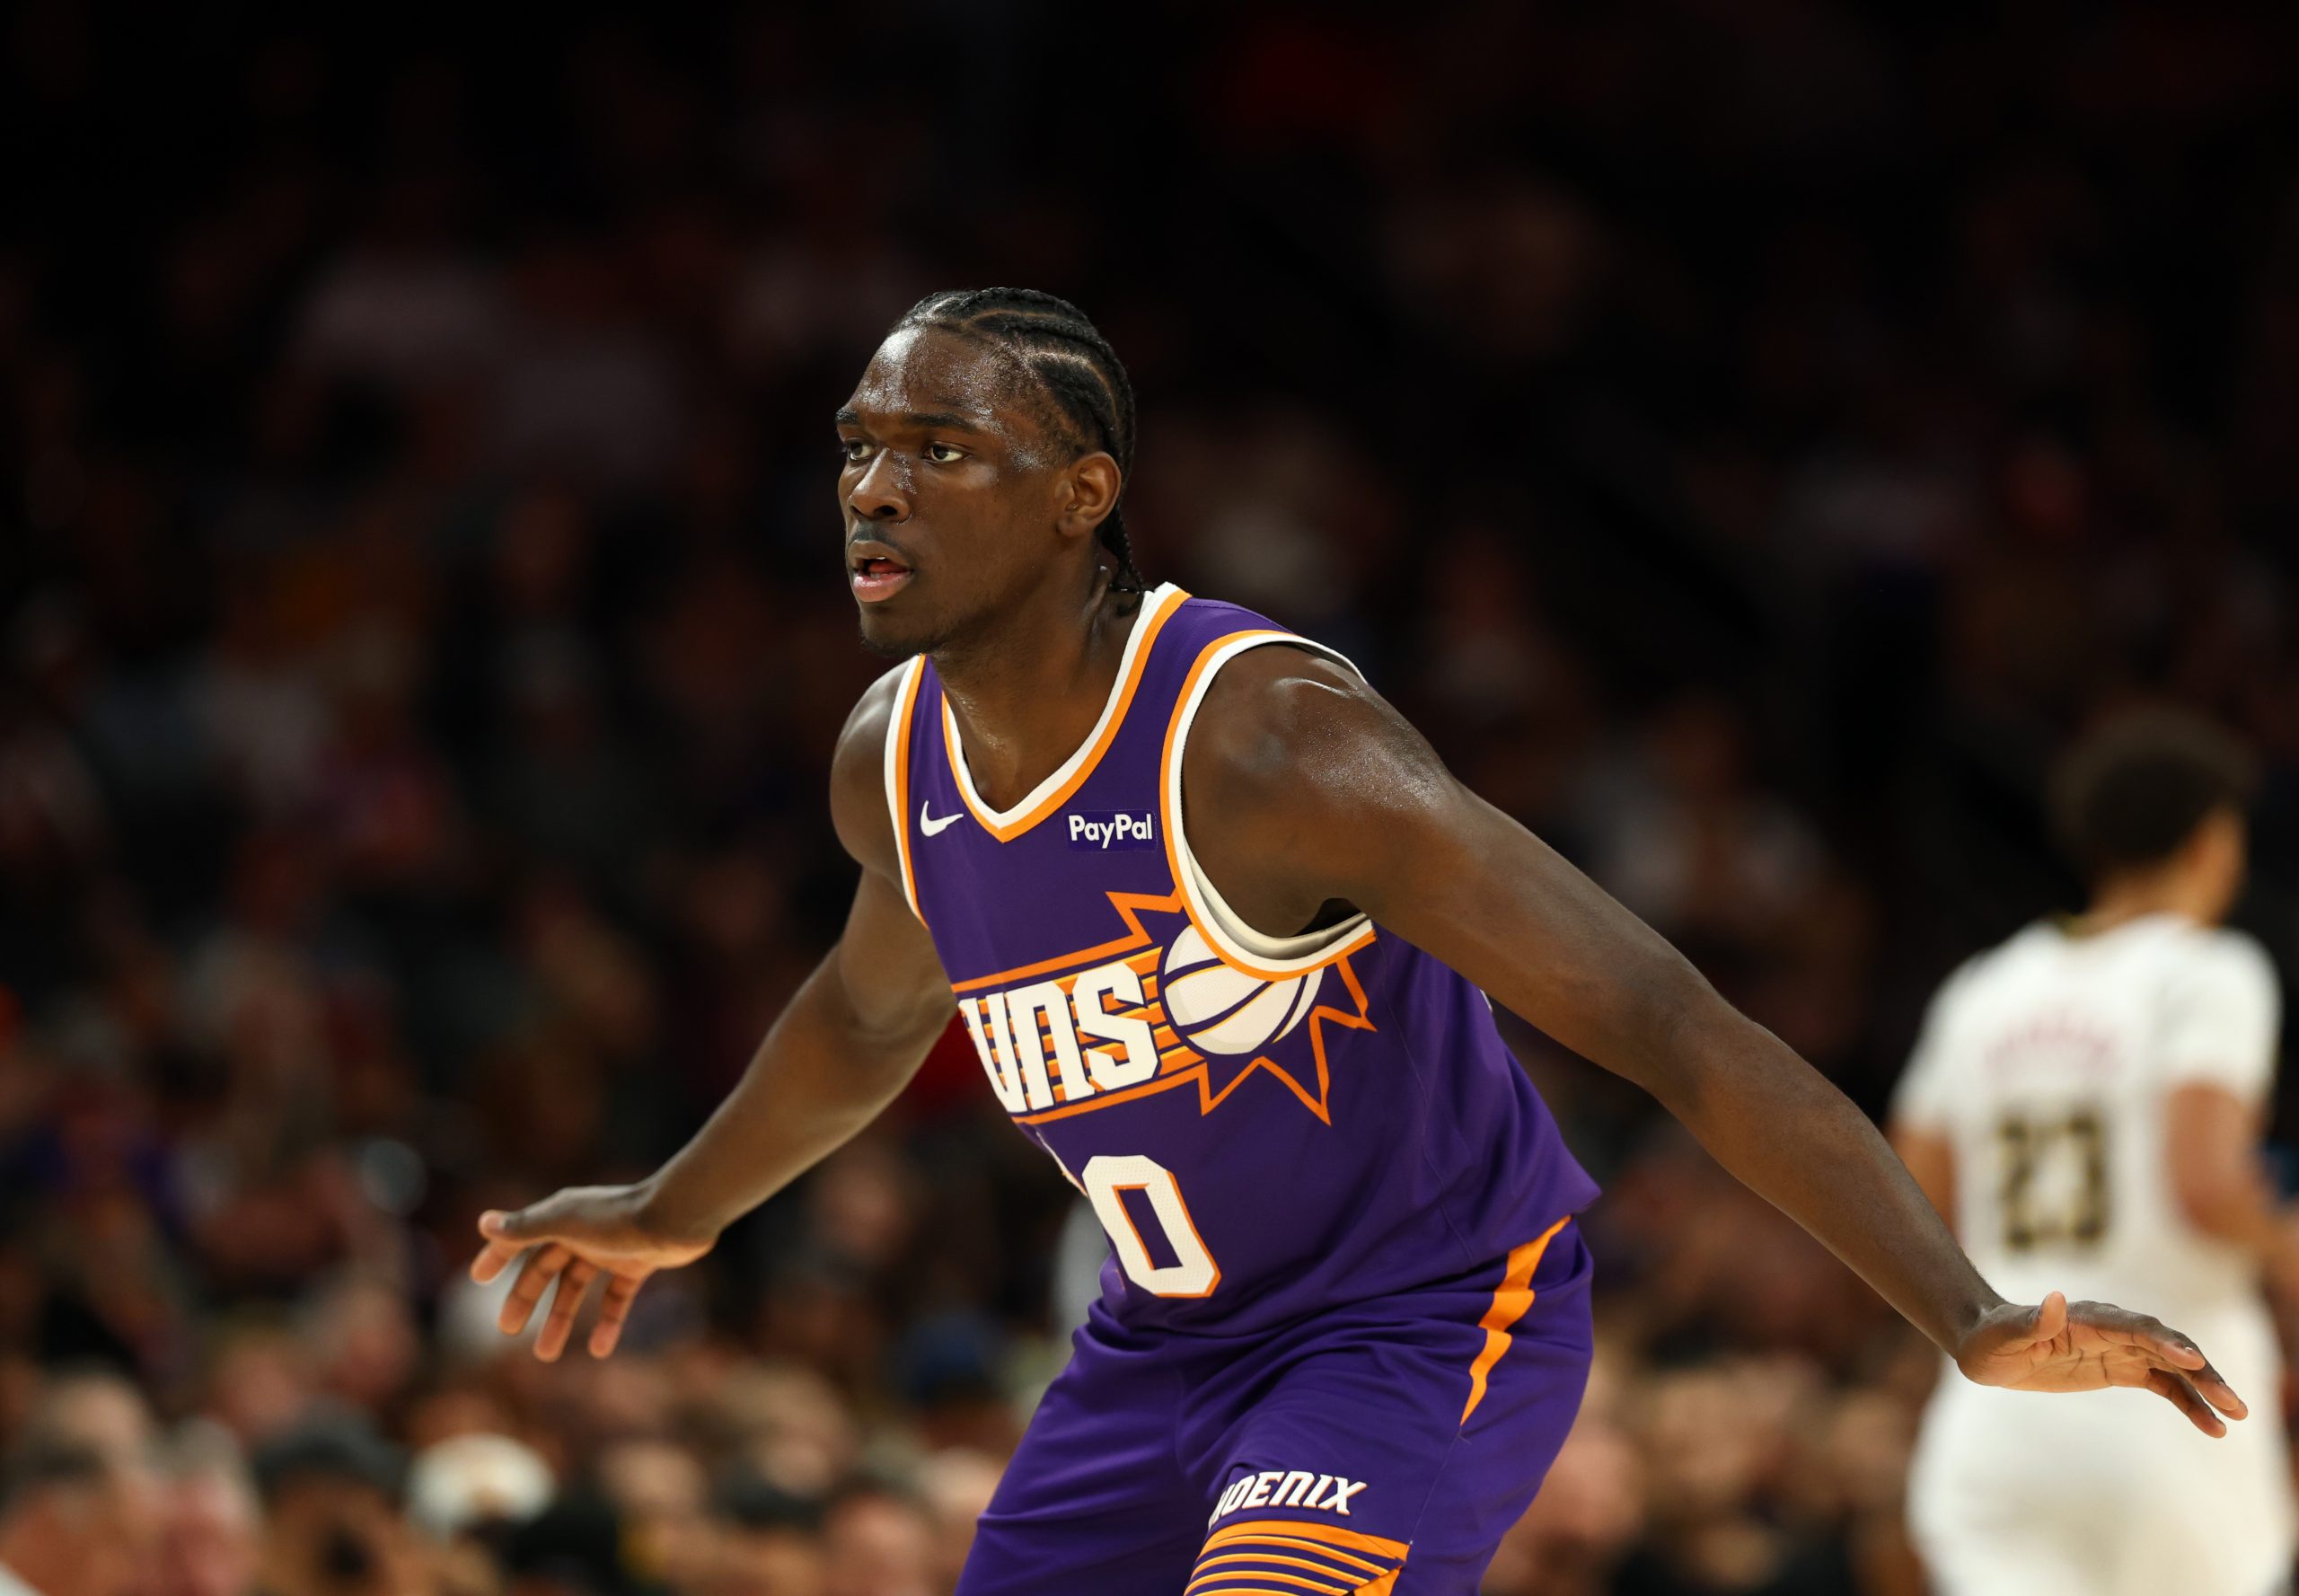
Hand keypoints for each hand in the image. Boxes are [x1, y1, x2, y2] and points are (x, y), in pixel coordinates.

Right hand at [468, 1183, 716, 1360]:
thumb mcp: (566, 1223)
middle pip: (546, 1269)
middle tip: (507, 1331)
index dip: (499, 1255)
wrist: (678, 1218)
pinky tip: (599, 1349)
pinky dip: (607, 1322)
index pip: (521, 1236)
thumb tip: (483, 1223)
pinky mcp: (638, 1264)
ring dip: (561, 1320)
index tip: (478, 1279)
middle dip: (526, 1299)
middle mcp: (583, 1231)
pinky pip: (616, 1298)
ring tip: (545, 1356)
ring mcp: (611, 1248)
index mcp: (562, 1216)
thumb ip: (526, 1227)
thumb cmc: (619, 1217)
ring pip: (578, 1289)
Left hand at [1953, 1291, 2247, 1436]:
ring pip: (2173, 1367)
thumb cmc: (1990, 1338)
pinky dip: (2188, 1402)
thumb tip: (2054, 1300)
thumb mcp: (2002, 1335)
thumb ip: (2031, 1322)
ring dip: (2205, 1388)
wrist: (1987, 1346)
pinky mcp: (2120, 1369)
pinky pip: (2163, 1385)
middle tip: (2232, 1400)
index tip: (2192, 1360)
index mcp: (2087, 1318)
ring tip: (2235, 1416)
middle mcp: (2111, 1330)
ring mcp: (2119, 1349)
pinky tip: (2212, 1426)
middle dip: (2201, 1371)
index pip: (2134, 1327)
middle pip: (2166, 1347)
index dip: (2163, 1341)